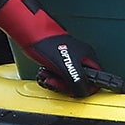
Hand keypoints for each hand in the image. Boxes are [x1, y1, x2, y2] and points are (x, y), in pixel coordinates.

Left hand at [0, 0, 124, 96]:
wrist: (29, 32)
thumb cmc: (46, 44)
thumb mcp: (65, 67)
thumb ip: (78, 81)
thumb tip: (83, 92)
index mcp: (87, 57)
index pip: (95, 79)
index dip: (84, 88)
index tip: (72, 90)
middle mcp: (80, 56)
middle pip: (79, 80)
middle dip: (65, 85)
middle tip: (55, 83)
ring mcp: (69, 56)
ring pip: (67, 78)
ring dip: (56, 81)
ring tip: (47, 77)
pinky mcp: (57, 58)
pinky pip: (57, 73)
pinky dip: (50, 76)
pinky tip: (44, 73)